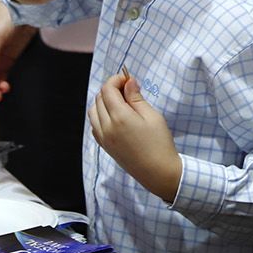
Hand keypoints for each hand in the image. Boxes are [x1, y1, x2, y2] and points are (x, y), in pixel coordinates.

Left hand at [89, 72, 181, 202]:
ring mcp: (103, 138)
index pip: (107, 90)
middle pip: (99, 99)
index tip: (127, 79)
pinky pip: (95, 125)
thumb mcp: (152, 116)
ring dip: (103, 102)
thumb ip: (136, 98)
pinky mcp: (105, 146)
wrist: (159, 172)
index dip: (116, 80)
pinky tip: (115, 117)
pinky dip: (100, 116)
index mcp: (119, 117)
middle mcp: (106, 127)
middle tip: (128, 90)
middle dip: (111, 89)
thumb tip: (128, 82)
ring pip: (93, 111)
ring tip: (121, 103)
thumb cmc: (159, 143)